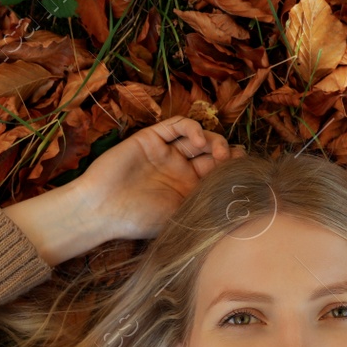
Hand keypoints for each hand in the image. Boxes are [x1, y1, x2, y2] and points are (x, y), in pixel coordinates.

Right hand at [64, 116, 242, 241]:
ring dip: (214, 140)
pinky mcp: (151, 138)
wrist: (102, 209)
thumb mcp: (181, 217)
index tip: (245, 173)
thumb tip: (240, 201)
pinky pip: (177, 125)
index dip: (233, 170)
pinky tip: (198, 141)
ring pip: (198, 137)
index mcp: (188, 191)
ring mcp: (165, 153)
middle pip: (212, 153)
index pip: (218, 174)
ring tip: (217, 152)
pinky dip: (193, 128)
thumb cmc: (139, 220)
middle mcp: (179, 171)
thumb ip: (206, 204)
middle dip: (227, 154)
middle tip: (233, 160)